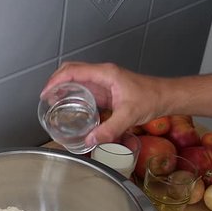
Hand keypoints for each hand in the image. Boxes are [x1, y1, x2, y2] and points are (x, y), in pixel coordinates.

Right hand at [41, 62, 163, 144]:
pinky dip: (71, 93)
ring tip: (51, 102)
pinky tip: (67, 105)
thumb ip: (110, 129)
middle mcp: (101, 74)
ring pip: (75, 77)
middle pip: (70, 70)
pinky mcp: (104, 89)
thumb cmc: (152, 98)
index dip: (56, 81)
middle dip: (55, 81)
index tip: (46, 93)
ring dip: (61, 86)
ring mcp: (102, 81)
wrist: (166, 96)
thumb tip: (90, 140)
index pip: (73, 71)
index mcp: (105, 74)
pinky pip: (82, 87)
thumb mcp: (130, 115)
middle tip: (45, 98)